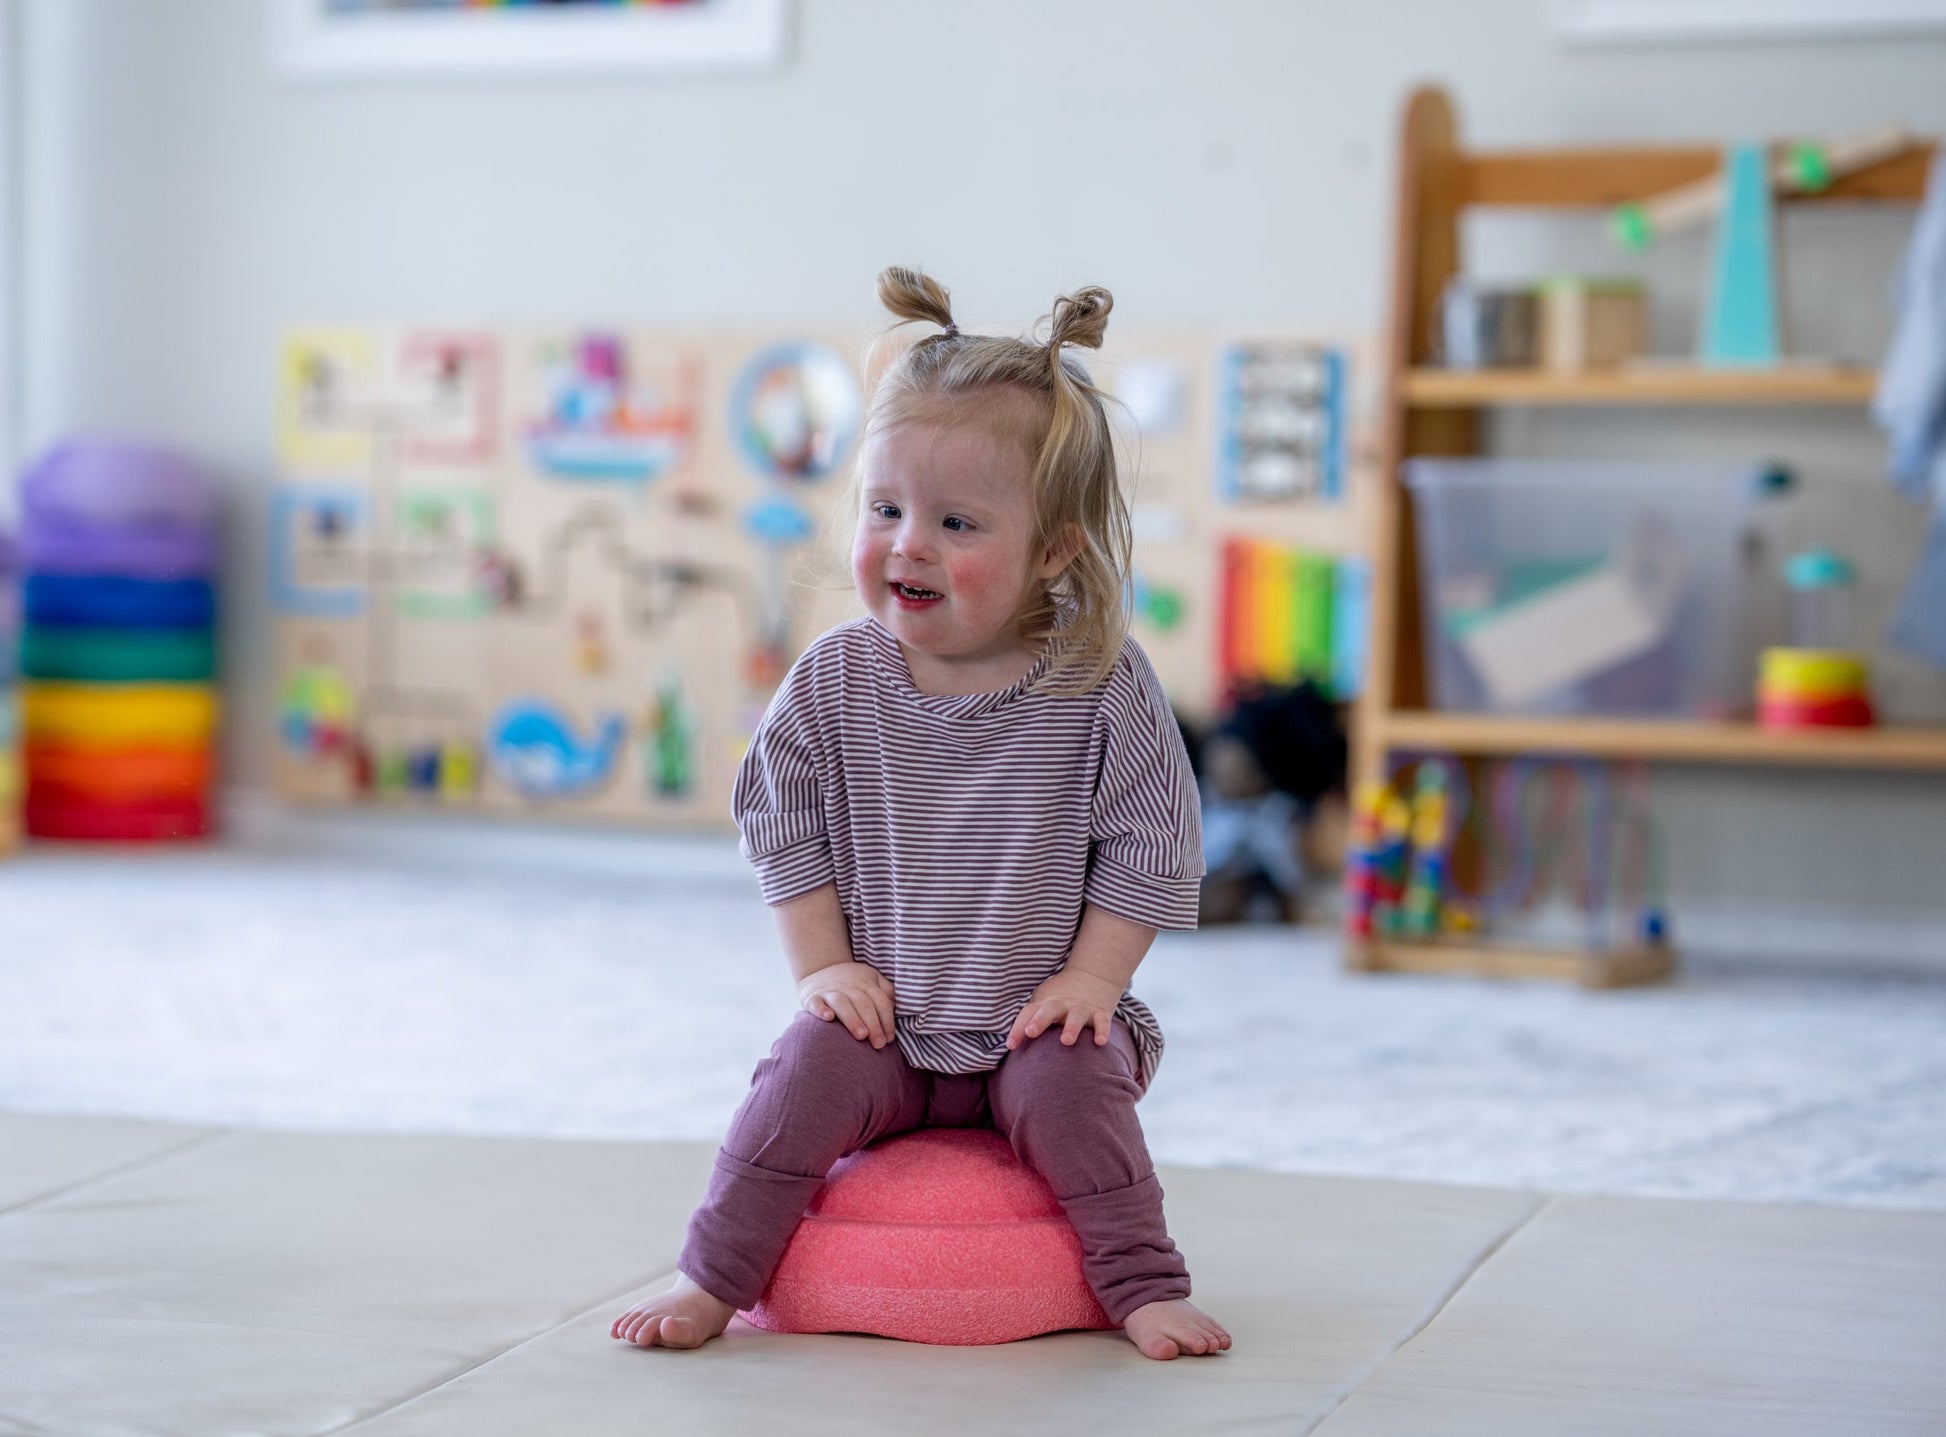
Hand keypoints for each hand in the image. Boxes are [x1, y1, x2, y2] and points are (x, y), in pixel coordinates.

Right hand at [797, 961, 896, 1048]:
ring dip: (853, 1019)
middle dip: (873, 1024)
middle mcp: (849, 986)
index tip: (889, 1038)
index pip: (880, 1001)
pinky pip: (815, 1002)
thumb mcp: (871, 978)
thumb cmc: (851, 981)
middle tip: (879, 1044)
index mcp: (866, 982)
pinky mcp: (812, 997)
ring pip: (842, 1003)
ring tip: (862, 1036)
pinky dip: (821, 1009)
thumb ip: (885, 990)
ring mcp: (830, 991)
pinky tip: (828, 1018)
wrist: (818, 968)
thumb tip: (894, 1006)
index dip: (887, 1020)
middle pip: (864, 1003)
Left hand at [1005, 969, 1123, 1050]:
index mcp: (1045, 1003)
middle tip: (1031, 1032)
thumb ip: (1031, 1019)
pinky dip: (1102, 1031)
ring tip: (1066, 1041)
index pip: (1028, 1013)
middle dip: (1039, 1021)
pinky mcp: (1100, 1012)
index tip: (1010, 1045)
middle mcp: (1062, 1004)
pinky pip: (1102, 1022)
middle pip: (1049, 1010)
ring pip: (1076, 1016)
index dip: (1017, 1029)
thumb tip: (1011, 1045)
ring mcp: (1081, 1007)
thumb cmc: (1061, 997)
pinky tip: (1100, 1042)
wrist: (1093, 974)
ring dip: (1071, 1027)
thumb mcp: (1044, 1002)